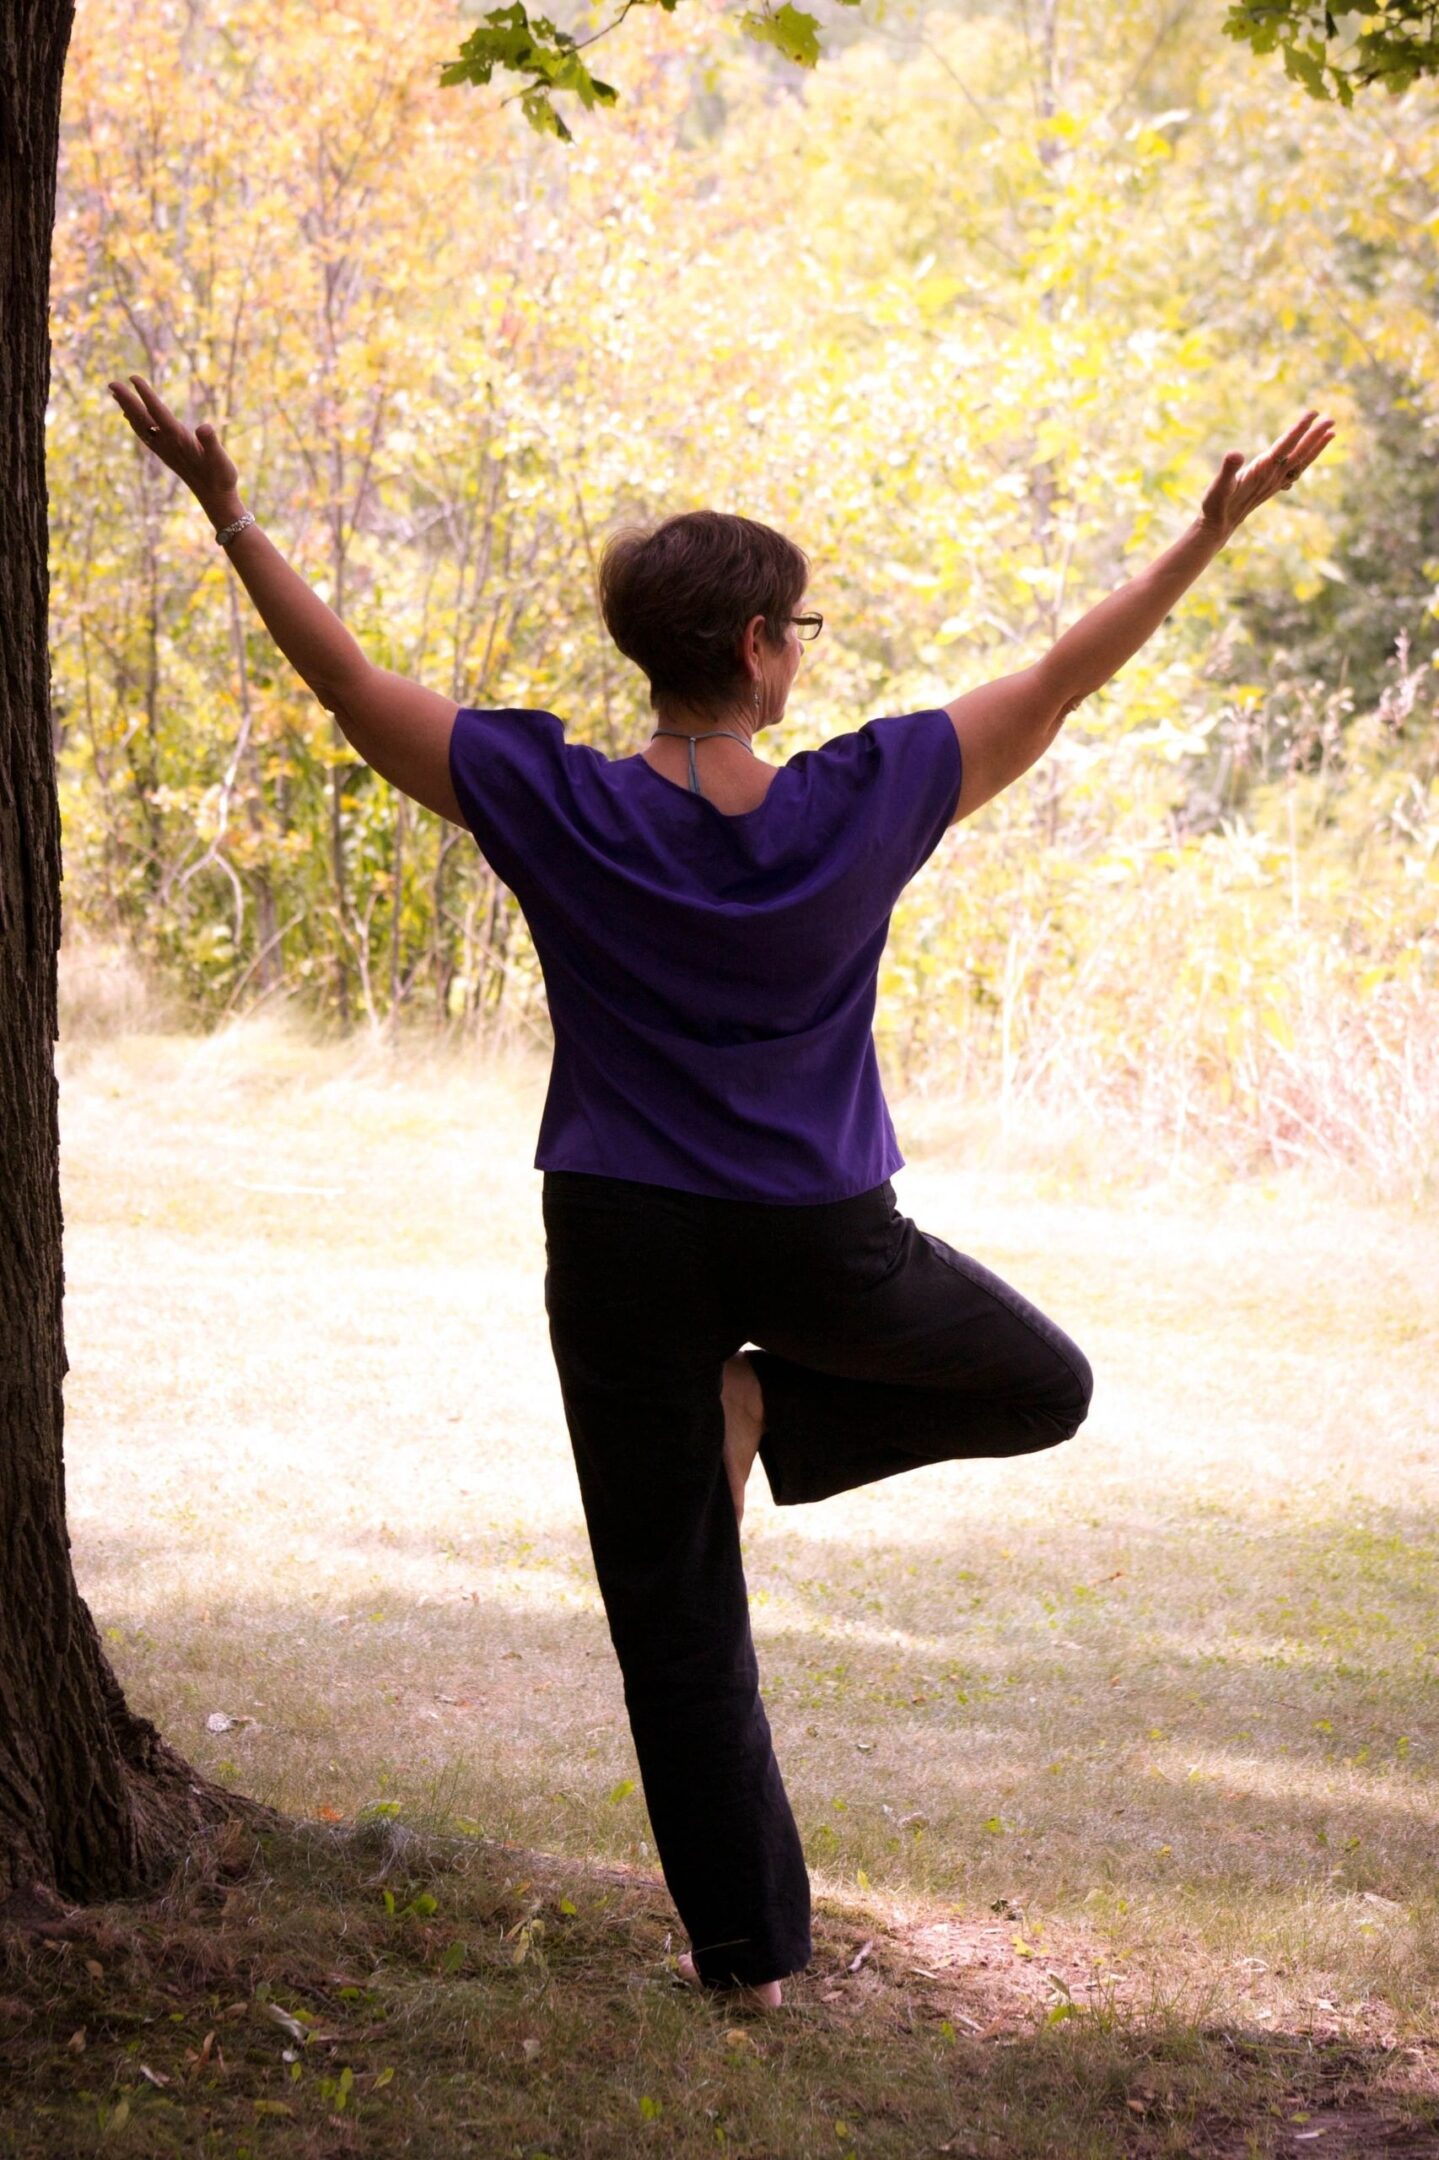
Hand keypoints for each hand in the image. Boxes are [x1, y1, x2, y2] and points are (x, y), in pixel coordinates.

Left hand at [107, 372, 240, 518]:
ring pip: (140, 425)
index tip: (133, 378)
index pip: (159, 413)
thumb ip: (211, 443)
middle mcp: (167, 444)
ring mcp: (164, 450)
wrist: (215, 498)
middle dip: (127, 400)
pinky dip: (134, 422)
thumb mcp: (221, 459)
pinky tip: (129, 416)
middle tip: (111, 383)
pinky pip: (145, 434)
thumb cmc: (221, 477)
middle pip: (143, 418)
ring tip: (115, 394)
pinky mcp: (165, 454)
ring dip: (127, 409)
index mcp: (179, 440)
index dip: (146, 395)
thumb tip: (204, 428)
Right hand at [1200, 409, 1334, 542]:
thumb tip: (1235, 454)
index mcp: (1262, 470)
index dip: (1299, 429)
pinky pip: (1295, 471)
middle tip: (1331, 420)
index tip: (1313, 413)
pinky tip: (1309, 456)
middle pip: (1299, 452)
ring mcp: (1274, 482)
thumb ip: (1228, 470)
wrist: (1219, 526)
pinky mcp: (1272, 486)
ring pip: (1301, 462)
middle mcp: (1273, 476)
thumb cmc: (1216, 505)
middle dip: (1315, 436)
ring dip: (1316, 447)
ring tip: (1331, 434)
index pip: (1285, 445)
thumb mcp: (1219, 485)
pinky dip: (1306, 460)